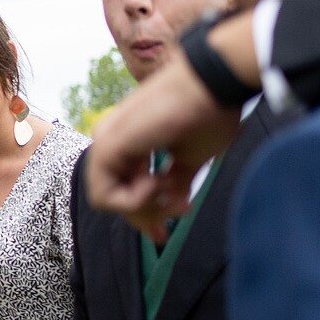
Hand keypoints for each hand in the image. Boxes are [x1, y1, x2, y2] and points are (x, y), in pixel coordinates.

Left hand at [85, 57, 242, 241]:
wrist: (214, 84)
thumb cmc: (209, 114)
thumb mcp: (191, 160)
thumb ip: (175, 184)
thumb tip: (174, 208)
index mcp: (129, 144)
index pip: (122, 189)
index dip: (142, 216)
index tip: (163, 235)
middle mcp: (111, 141)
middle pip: (113, 198)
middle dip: (145, 217)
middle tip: (176, 217)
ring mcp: (106, 141)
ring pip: (106, 200)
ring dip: (142, 207)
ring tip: (172, 192)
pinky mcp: (108, 145)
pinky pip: (105, 195)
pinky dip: (134, 200)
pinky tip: (158, 184)